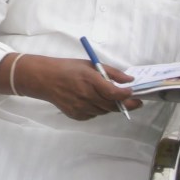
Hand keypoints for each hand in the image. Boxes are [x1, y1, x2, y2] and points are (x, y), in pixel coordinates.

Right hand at [16, 56, 139, 120]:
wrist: (45, 79)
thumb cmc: (68, 68)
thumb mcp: (90, 64)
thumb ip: (111, 72)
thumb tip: (129, 81)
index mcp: (89, 79)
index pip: (114, 92)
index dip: (126, 95)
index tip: (133, 92)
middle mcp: (86, 95)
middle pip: (113, 105)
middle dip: (126, 104)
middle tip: (135, 101)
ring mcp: (81, 107)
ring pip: (104, 111)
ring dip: (110, 105)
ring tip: (108, 97)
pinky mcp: (76, 115)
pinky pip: (94, 114)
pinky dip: (97, 109)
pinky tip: (92, 100)